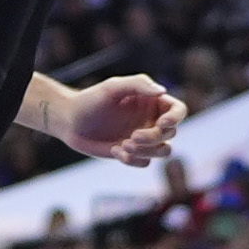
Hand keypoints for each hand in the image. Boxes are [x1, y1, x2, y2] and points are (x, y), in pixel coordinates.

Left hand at [55, 73, 186, 165]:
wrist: (70, 121)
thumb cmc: (91, 100)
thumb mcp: (113, 87)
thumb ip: (139, 85)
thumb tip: (162, 92)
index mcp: (151, 102)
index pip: (178, 110)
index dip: (175, 118)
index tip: (161, 123)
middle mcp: (150, 120)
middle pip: (171, 134)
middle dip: (154, 138)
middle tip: (132, 136)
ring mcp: (142, 139)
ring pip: (163, 151)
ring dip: (147, 151)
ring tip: (124, 145)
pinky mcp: (132, 154)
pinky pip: (144, 163)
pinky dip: (133, 160)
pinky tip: (115, 150)